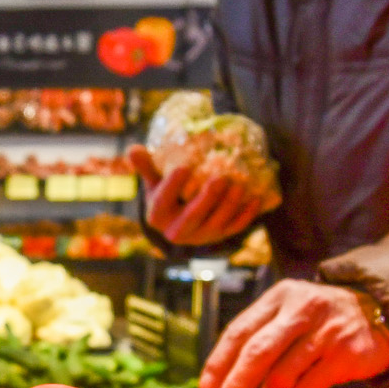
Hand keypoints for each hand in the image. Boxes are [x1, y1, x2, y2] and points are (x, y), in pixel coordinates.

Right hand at [132, 142, 267, 248]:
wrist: (179, 221)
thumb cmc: (165, 195)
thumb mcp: (154, 181)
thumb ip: (146, 166)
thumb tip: (133, 149)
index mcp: (157, 217)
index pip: (163, 202)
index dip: (173, 186)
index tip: (184, 167)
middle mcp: (176, 232)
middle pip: (192, 217)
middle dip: (207, 199)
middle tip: (220, 178)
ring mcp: (200, 237)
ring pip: (216, 224)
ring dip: (229, 206)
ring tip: (239, 185)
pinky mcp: (219, 238)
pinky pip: (234, 229)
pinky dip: (246, 216)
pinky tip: (255, 199)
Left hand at [200, 280, 388, 387]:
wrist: (380, 313)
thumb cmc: (320, 321)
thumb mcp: (290, 314)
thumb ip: (261, 336)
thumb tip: (222, 381)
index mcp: (280, 296)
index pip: (240, 330)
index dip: (220, 361)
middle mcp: (303, 308)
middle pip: (258, 352)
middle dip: (235, 386)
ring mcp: (327, 330)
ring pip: (283, 374)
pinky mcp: (347, 353)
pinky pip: (308, 387)